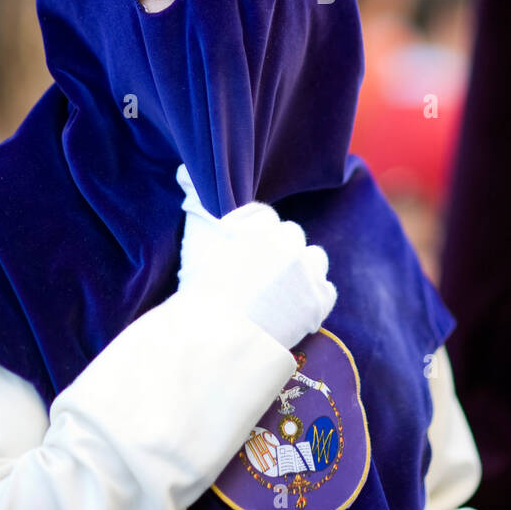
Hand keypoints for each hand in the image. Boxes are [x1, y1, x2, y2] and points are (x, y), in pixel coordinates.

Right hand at [175, 165, 336, 349]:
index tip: (244, 251)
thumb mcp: (196, 239)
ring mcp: (307, 271)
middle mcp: (287, 241)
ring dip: (302, 270)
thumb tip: (184, 172)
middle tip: (261, 273)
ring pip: (314, 259)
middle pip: (291, 234)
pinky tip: (295, 309)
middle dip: (280, 249)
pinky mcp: (319, 301)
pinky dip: (314, 298)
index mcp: (259, 225)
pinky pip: (326, 291)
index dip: (253, 233)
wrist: (219, 338)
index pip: (263, 216)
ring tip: (282, 290)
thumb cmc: (201, 289)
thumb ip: (197, 201)